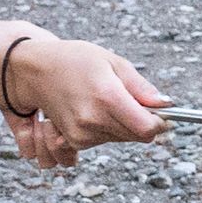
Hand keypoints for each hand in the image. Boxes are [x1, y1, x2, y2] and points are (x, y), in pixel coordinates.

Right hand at [2, 33, 169, 166]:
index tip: (161, 114)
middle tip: (130, 99)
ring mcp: (81, 134)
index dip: (159, 122)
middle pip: (137, 136)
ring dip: (122, 124)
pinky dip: (107, 129)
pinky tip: (94, 110)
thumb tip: (166, 104)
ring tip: (104, 100)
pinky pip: (104, 141)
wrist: (35, 71)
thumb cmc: (75, 61)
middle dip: (142, 121)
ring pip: (122, 139)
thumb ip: (141, 87)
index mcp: (107, 98)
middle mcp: (93, 121)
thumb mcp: (113, 62)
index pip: (147, 128)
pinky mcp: (73, 141)